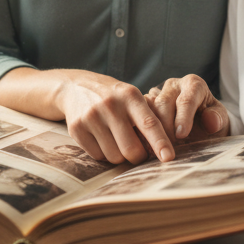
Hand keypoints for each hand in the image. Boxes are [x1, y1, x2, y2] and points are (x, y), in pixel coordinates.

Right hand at [52, 70, 174, 164]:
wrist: (75, 87)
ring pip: (115, 156)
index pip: (148, 123)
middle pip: (131, 149)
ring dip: (120, 155)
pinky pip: (98, 156)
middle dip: (138, 157)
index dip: (160, 142)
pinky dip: (103, 154)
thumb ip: (147, 117)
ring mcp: (91, 117)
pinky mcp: (77, 129)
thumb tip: (164, 149)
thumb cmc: (113, 97)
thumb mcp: (131, 96)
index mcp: (129, 96)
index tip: (168, 157)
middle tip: (138, 152)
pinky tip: (101, 139)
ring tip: (116, 140)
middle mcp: (110, 105)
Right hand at [144, 75, 228, 144]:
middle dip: (165, 128)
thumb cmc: (210, 120)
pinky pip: (136, 117)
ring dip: (150, 132)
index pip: (186, 99)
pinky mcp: (144, 106)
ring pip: (146, 110)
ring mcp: (156, 94)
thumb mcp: (220, 119)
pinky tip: (146, 147)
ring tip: (157, 151)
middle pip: (163, 104)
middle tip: (169, 148)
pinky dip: (140, 133)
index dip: (183, 117)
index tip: (181, 135)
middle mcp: (172, 86)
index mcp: (192, 84)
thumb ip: (217, 118)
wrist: (199, 123)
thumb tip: (211, 122)